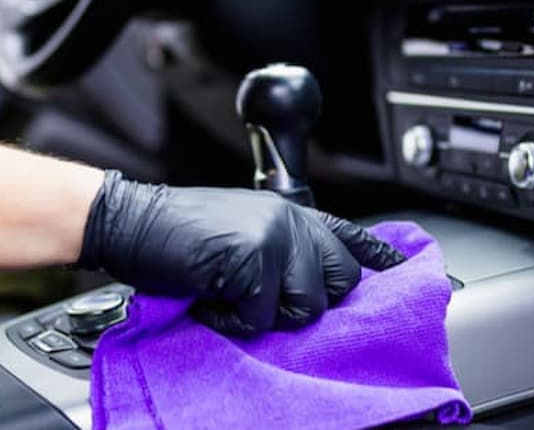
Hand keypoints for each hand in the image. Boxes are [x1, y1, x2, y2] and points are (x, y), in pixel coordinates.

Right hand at [79, 171, 405, 333]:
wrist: (130, 221)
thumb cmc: (177, 235)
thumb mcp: (240, 231)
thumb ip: (280, 247)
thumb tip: (309, 286)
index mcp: (290, 212)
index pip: (349, 236)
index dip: (379, 258)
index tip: (403, 272)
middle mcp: (291, 219)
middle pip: (337, 282)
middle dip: (300, 303)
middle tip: (253, 297)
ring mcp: (276, 236)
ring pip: (304, 306)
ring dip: (262, 314)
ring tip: (226, 295)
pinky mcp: (254, 259)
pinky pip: (260, 317)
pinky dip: (230, 321)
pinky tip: (208, 299)